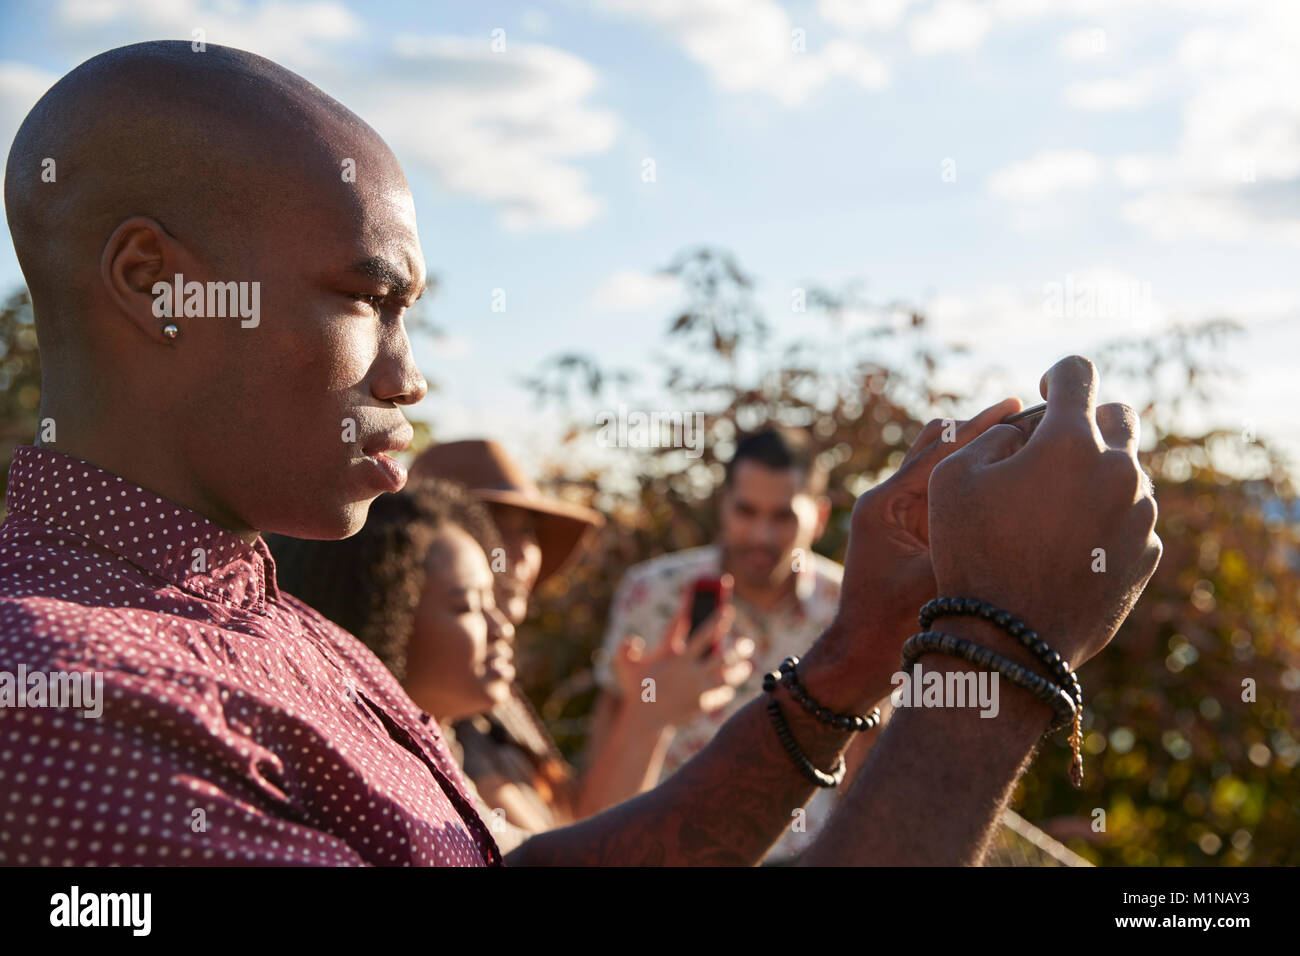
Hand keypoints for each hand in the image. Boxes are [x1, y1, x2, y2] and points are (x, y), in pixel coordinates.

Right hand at [610, 576, 754, 726]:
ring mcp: (698, 687)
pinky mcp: (702, 703)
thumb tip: (632, 639)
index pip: (699, 634)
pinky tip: (729, 689)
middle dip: (737, 648)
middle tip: (747, 643)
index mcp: (676, 656)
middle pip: (721, 655)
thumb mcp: (624, 667)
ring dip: (739, 670)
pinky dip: (726, 692)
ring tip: (747, 666)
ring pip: (726, 676)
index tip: (727, 611)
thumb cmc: (636, 690)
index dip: (713, 620)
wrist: (645, 720)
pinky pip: (720, 696)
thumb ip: (625, 649)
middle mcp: (691, 670)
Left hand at [829, 396, 1022, 683]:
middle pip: (939, 449)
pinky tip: (1013, 473)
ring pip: (944, 468)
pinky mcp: (914, 532)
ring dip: (979, 451)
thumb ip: (969, 542)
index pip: (938, 451)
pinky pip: (948, 495)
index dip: (980, 429)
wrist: (860, 656)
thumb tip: (1025, 511)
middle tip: (1027, 408)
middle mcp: (888, 500)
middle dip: (981, 430)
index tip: (1018, 406)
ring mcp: (901, 515)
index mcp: (884, 503)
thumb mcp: (934, 579)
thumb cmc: (889, 623)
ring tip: (1025, 429)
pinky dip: (975, 480)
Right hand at [927, 355, 1161, 667]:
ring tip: (1050, 511)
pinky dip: (1104, 519)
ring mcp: (1140, 514)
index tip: (1044, 389)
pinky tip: (1066, 547)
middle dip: (1087, 421)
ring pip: (1126, 472)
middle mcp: (1118, 471)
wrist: (1009, 640)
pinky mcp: (1148, 554)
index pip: (1078, 373)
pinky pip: (1131, 518)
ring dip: (1094, 476)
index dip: (1058, 374)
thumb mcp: (950, 479)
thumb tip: (1023, 435)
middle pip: (1119, 417)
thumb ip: (991, 438)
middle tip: (1053, 449)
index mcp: (1070, 442)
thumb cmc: (971, 553)